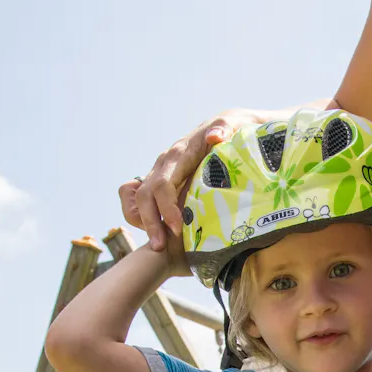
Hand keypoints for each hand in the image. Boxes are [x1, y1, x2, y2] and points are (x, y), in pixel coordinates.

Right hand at [126, 108, 277, 249]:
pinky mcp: (161, 182)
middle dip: (150, 222)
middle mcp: (164, 165)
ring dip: (143, 223)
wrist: (226, 128)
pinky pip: (139, 201)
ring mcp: (160, 173)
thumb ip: (224, 129)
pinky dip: (142, 217)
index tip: (177, 228)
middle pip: (145, 195)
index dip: (166, 207)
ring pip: (137, 199)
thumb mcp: (233, 125)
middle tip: (161, 247)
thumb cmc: (233, 129)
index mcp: (179, 154)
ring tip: (158, 245)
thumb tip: (214, 136)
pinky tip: (157, 233)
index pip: (164, 184)